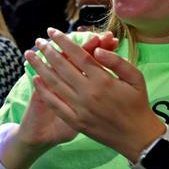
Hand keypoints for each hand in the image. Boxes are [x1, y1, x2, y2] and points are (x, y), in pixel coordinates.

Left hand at [24, 28, 163, 160]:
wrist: (137, 137)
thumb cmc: (138, 104)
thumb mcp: (135, 78)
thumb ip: (116, 61)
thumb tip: (96, 49)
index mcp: (103, 80)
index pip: (79, 55)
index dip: (64, 42)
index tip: (52, 31)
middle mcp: (89, 93)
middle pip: (62, 67)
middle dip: (48, 51)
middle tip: (38, 41)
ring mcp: (80, 108)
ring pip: (54, 83)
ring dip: (40, 67)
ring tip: (29, 56)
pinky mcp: (75, 121)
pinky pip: (55, 104)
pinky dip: (44, 91)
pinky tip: (35, 80)